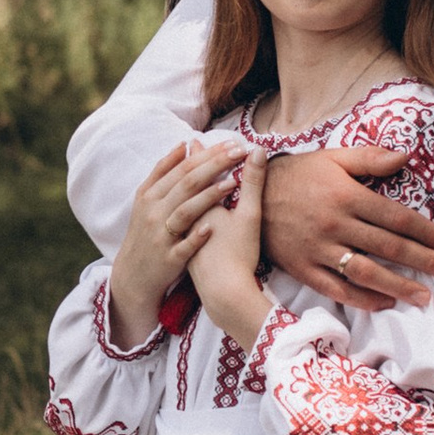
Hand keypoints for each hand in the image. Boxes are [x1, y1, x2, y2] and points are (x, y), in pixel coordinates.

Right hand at [107, 138, 246, 348]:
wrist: (133, 274)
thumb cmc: (146, 232)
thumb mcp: (146, 200)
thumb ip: (163, 172)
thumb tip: (184, 145)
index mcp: (150, 194)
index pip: (182, 167)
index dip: (208, 154)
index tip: (232, 142)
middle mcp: (154, 212)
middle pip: (187, 183)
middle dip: (214, 165)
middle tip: (239, 152)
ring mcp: (161, 235)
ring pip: (186, 211)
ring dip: (209, 196)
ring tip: (233, 183)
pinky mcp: (168, 258)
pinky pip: (184, 245)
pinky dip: (197, 236)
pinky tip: (213, 226)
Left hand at [192, 150, 271, 349]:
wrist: (223, 294)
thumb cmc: (238, 255)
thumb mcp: (249, 215)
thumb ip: (253, 182)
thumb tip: (257, 150)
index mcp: (199, 205)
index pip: (195, 172)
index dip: (200, 155)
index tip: (197, 140)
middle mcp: (185, 217)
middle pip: (182, 185)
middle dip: (187, 167)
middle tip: (188, 151)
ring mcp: (182, 236)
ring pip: (176, 205)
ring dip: (180, 188)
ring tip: (183, 178)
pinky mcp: (184, 252)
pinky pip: (178, 224)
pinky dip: (181, 211)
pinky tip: (187, 216)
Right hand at [263, 144, 433, 310]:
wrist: (249, 195)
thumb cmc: (297, 175)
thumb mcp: (332, 157)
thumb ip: (370, 158)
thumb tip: (405, 157)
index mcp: (347, 196)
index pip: (397, 218)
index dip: (426, 232)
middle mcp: (336, 224)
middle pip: (389, 247)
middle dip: (424, 261)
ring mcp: (318, 250)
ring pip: (366, 273)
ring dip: (398, 286)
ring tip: (424, 296)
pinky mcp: (303, 268)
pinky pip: (336, 290)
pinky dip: (362, 299)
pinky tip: (385, 303)